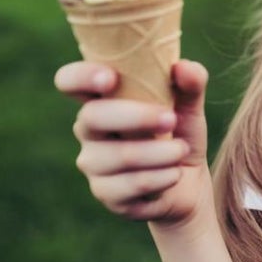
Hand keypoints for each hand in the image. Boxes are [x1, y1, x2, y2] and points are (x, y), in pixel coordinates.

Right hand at [54, 59, 213, 229]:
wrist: (187, 183)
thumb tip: (184, 67)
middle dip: (135, 117)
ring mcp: (93, 164)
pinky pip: (130, 185)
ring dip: (158, 152)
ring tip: (181, 150)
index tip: (110, 78)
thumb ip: (190, 84)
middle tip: (171, 119)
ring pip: (118, 155)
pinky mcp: (106, 194)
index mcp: (102, 99)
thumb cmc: (179, 135)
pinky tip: (175, 174)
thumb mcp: (189, 107)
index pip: (70, 81)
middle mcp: (89, 130)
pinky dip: (160, 177)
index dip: (81, 77)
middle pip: (92, 117)